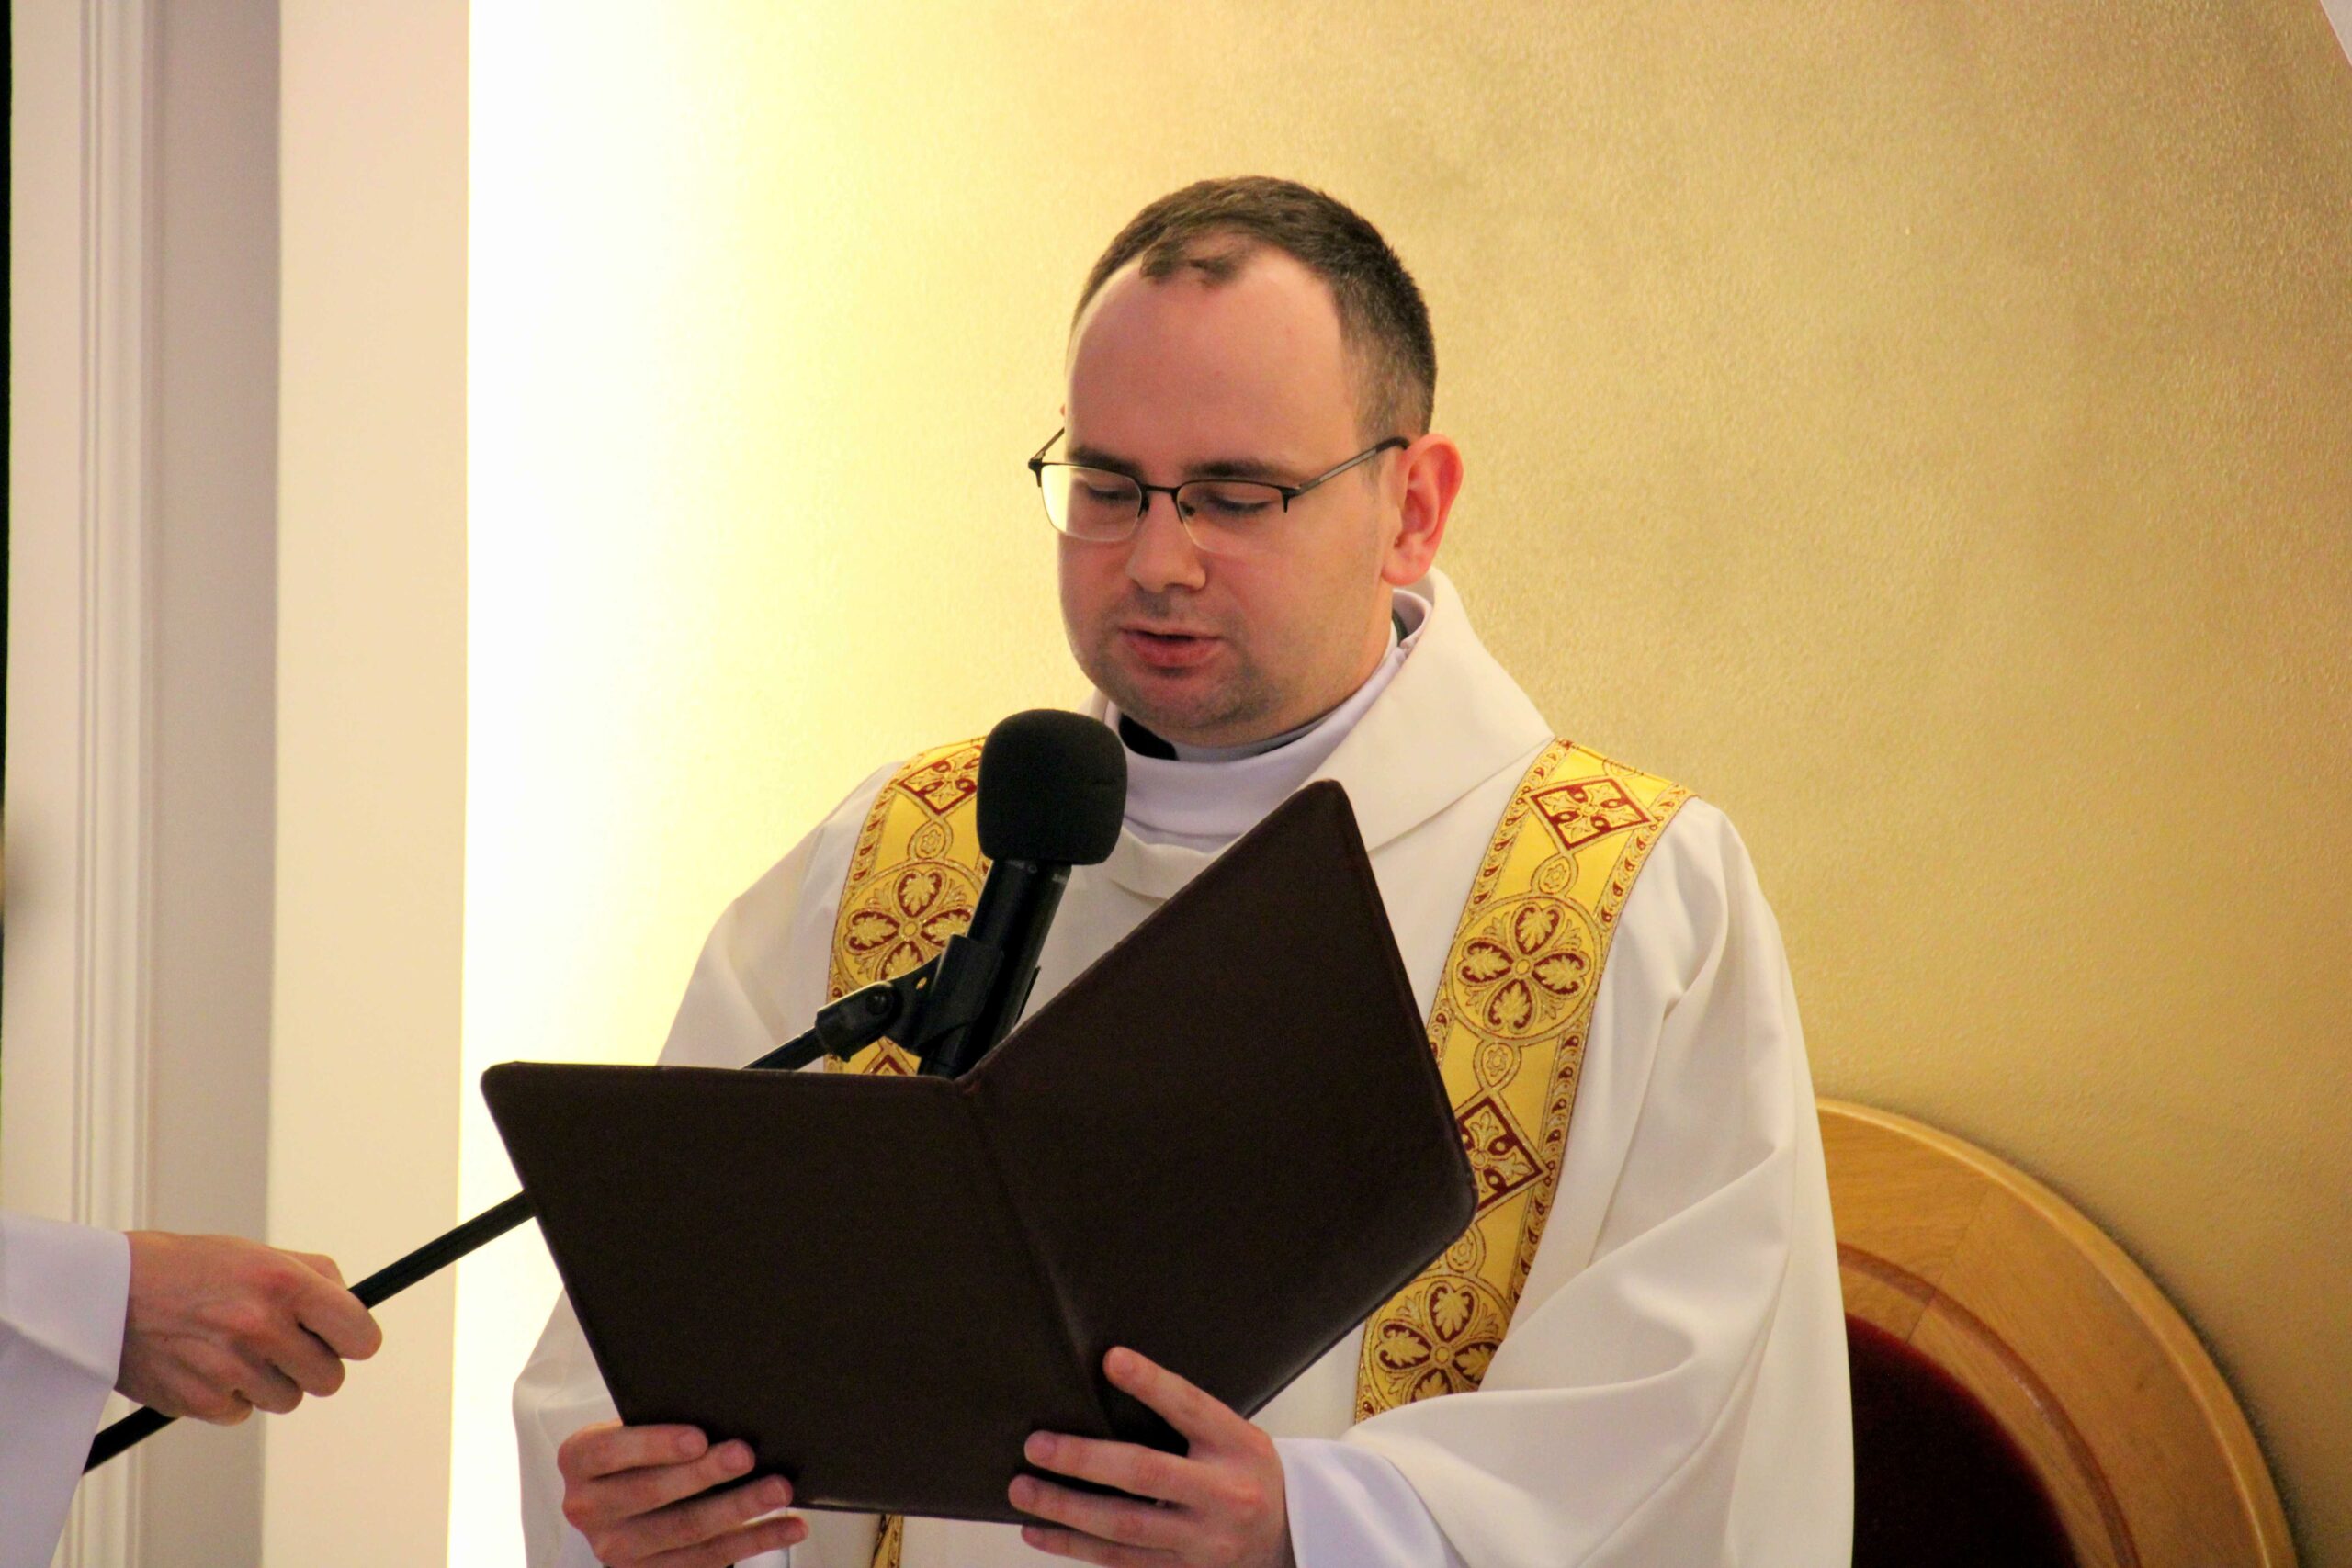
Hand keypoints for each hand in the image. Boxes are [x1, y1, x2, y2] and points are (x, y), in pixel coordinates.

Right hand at [116, 1231, 382, 1421]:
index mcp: (285, 1285)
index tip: (347, 1339)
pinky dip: (231, 1396)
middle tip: (286, 1345)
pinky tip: (206, 1364)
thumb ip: (316, 1278)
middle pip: (329, 1378)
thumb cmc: (191, 1268)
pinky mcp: (201, 1401)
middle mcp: (261, 1327)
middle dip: (314, 1364)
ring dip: (271, 1380)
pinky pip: (243, 1412)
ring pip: (288, 1399)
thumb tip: (357, 1309)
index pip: (359, 1336)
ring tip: (236, 1348)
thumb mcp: (260, 1254)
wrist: (110, 1291)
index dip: (356, 1340)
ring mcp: (231, 1368)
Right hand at [556, 1422, 806, 1567]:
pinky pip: (707, 1559)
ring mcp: (616, 1548)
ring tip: (779, 1490)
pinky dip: (753, 1541)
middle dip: (705, 1474)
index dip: (655, 1445)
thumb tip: (727, 1409)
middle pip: (652, 1493)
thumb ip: (663, 1419)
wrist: (620, 1495)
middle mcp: (588, 1508)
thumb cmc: (638, 1447)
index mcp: (579, 1460)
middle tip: (747, 1455)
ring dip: (739, 1510)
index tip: (699, 1437)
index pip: (611, 1452)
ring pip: (685, 1531)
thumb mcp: (632, 1426)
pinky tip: (787, 1526)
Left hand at [1011, 1347, 1294, 1567]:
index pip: (1191, 1408)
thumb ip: (1186, 1416)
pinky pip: (1120, 1561)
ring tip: (1024, 1490)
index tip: (1112, 1360)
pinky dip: (1075, 1547)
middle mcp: (1222, 1495)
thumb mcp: (1236, 1434)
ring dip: (1066, 1509)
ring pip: (1123, 1527)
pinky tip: (1040, 1532)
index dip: (1152, 1384)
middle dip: (1084, 1459)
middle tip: (1037, 1445)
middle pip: (1145, 1474)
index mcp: (1238, 1446)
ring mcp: (1201, 1541)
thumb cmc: (1248, 1474)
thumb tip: (1113, 1376)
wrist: (1288, 1539)